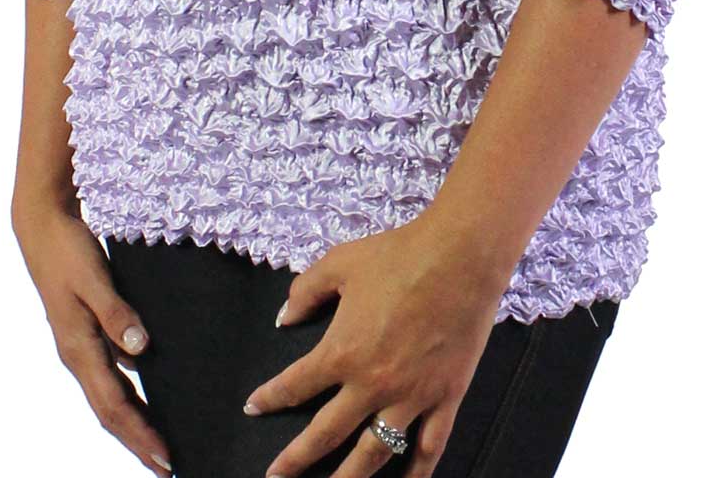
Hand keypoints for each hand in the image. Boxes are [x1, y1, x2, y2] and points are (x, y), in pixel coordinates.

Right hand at [11, 202, 172, 476]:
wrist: (42, 225)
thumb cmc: (67, 249)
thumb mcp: (93, 277)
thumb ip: (116, 312)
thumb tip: (141, 348)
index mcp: (79, 349)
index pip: (114, 405)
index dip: (140, 434)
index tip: (165, 458)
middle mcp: (78, 355)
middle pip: (111, 411)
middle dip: (138, 441)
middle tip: (169, 467)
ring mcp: (80, 346)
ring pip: (109, 396)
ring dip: (134, 422)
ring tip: (161, 442)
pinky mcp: (86, 333)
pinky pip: (110, 375)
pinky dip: (130, 393)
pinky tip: (149, 393)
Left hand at [242, 213, 511, 477]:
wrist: (459, 257)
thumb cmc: (398, 255)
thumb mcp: (340, 263)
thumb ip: (306, 291)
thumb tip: (284, 318)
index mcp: (342, 352)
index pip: (295, 385)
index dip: (269, 398)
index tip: (252, 408)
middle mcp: (371, 384)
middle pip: (326, 434)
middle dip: (296, 459)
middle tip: (276, 475)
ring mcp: (410, 397)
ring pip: (373, 453)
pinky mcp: (444, 398)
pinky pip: (429, 446)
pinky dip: (417, 471)